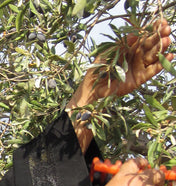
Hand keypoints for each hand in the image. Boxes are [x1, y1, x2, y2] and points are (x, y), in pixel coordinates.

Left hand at [66, 18, 172, 151]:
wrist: (92, 89)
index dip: (151, 29)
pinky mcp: (139, 78)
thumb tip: (134, 35)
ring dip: (161, 48)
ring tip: (168, 39)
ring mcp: (138, 67)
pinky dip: (161, 64)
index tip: (160, 21)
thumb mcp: (108, 53)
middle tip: (167, 28)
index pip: (142, 36)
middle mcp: (135, 56)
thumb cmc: (96, 69)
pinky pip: (153, 70)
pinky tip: (170, 56)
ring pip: (153, 56)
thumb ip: (121, 44)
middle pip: (150, 45)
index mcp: (128, 48)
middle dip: (159, 36)